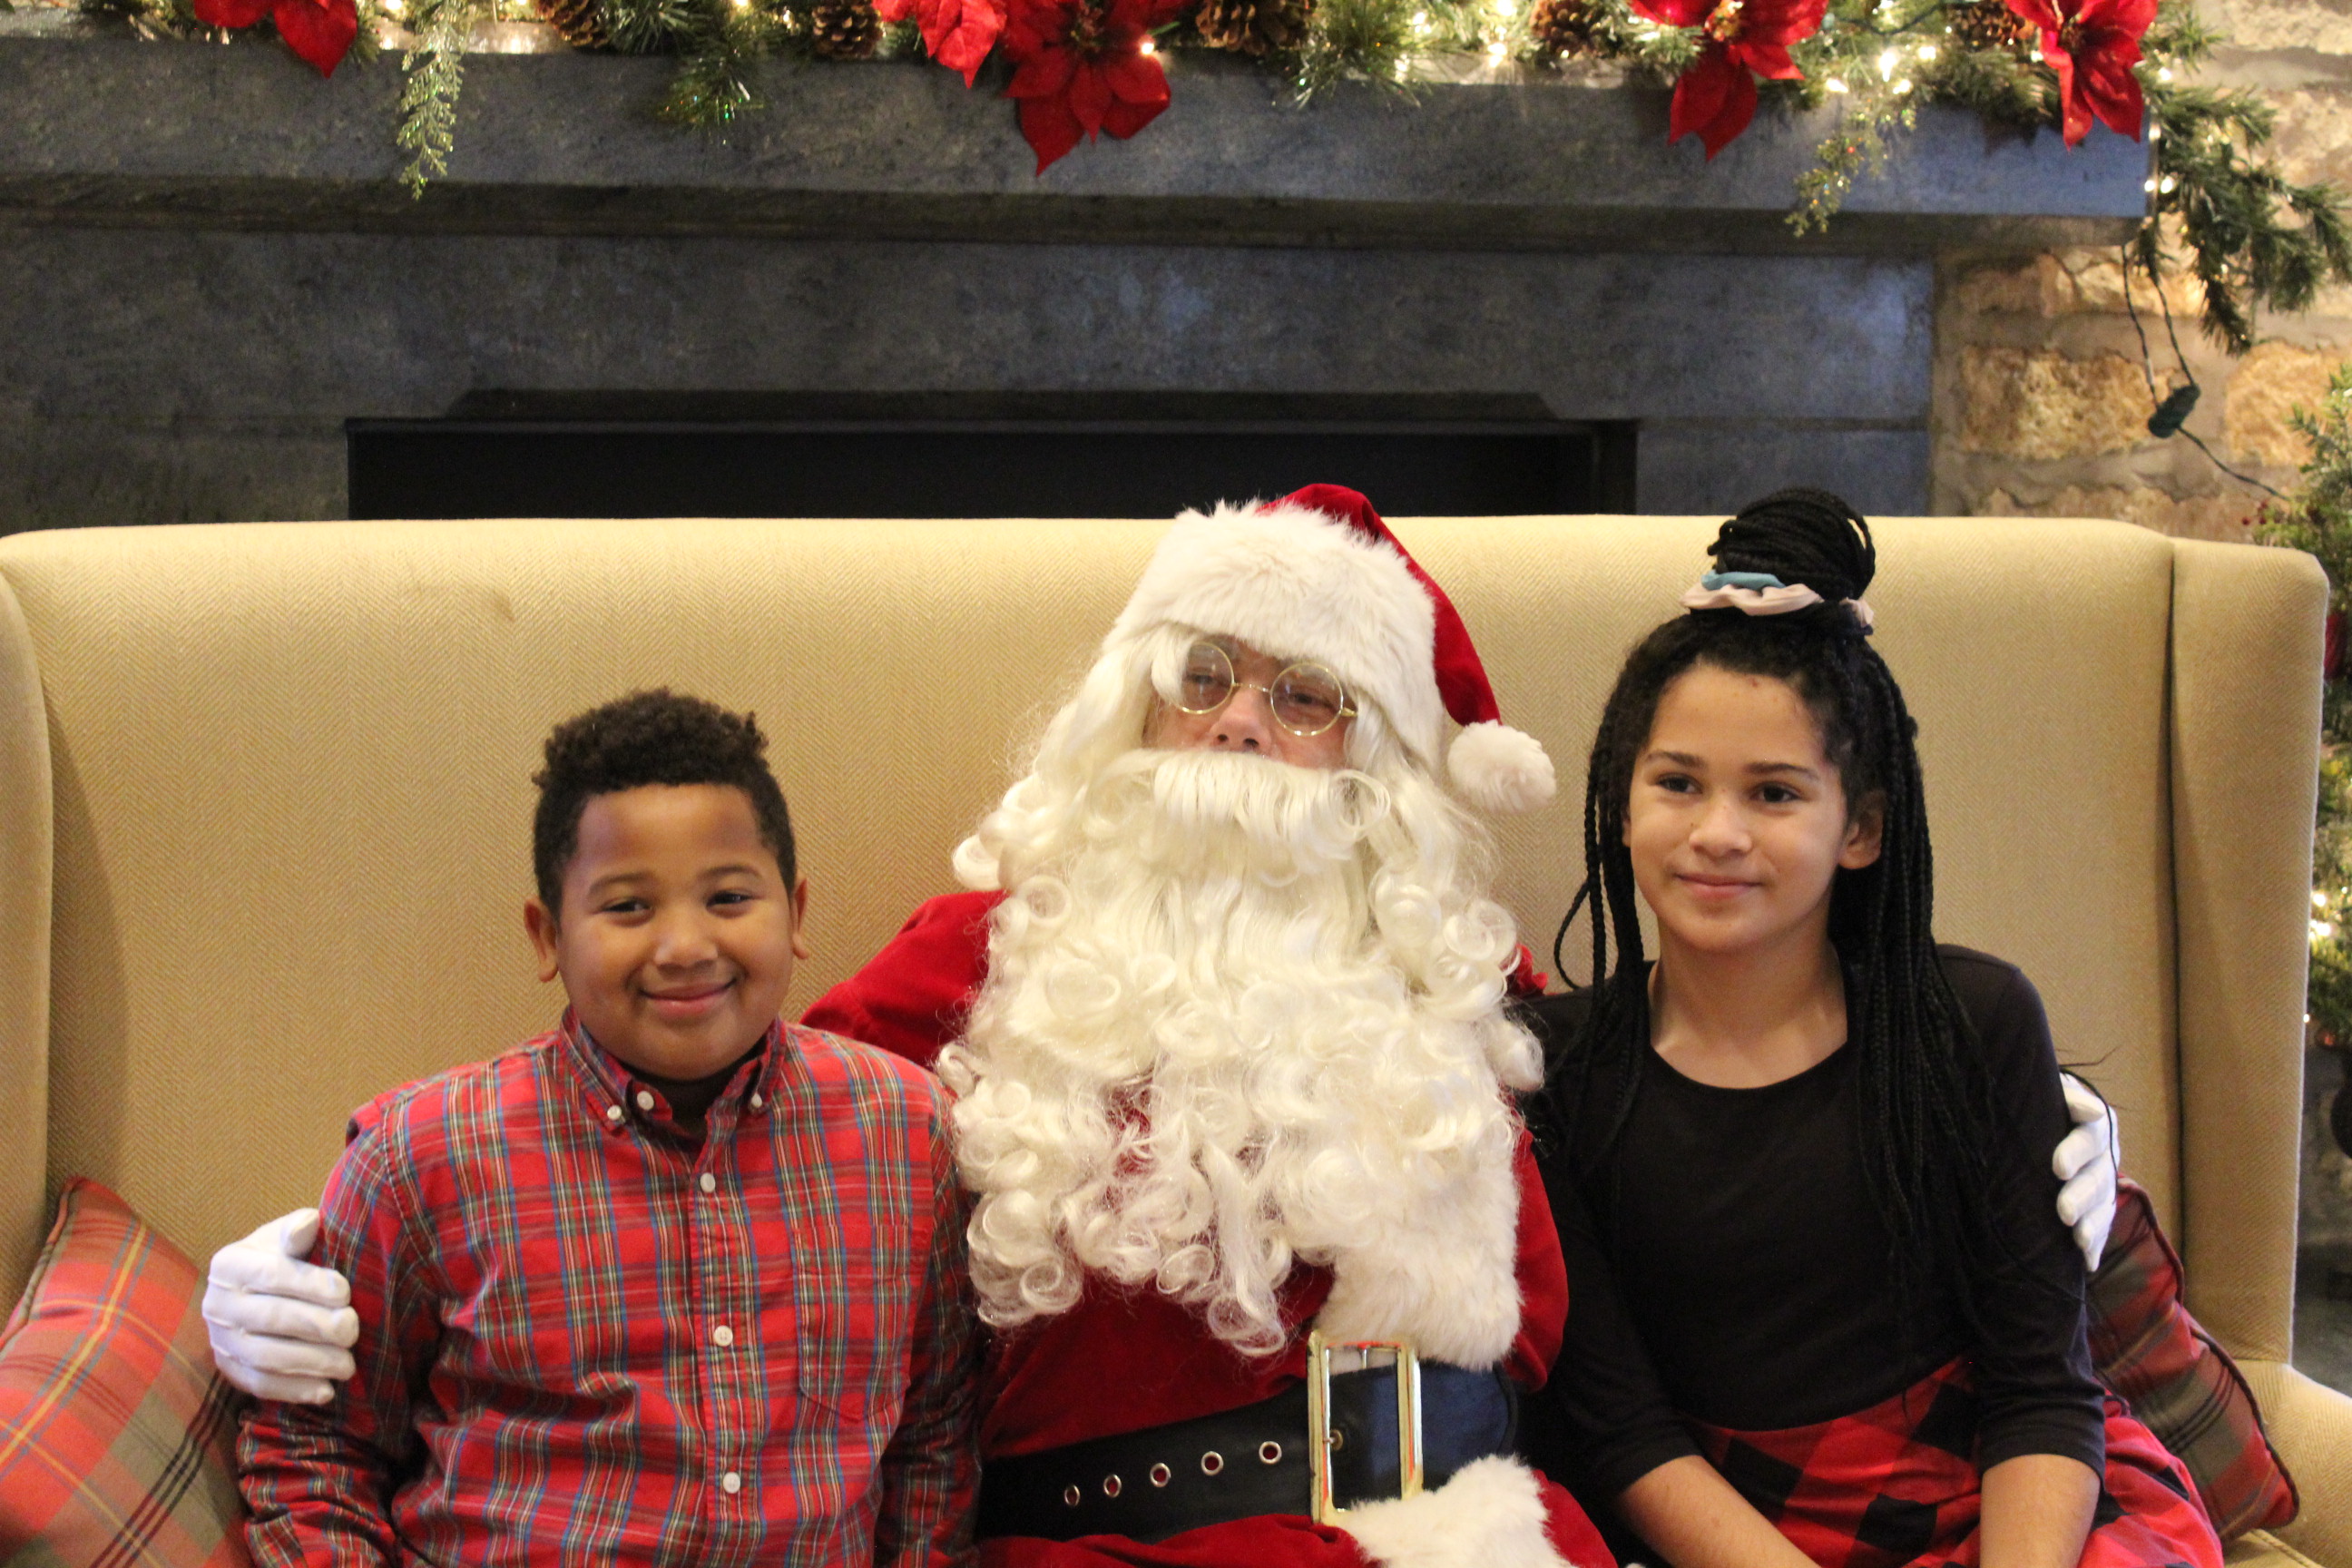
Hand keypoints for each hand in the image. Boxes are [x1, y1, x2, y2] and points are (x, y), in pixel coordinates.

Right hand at [202, 1208, 360, 1402]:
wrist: (264, 1288)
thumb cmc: (287, 1257)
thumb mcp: (289, 1237)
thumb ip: (298, 1231)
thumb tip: (309, 1223)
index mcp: (229, 1264)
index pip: (269, 1274)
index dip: (308, 1284)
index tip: (344, 1292)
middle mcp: (216, 1303)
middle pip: (268, 1318)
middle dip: (315, 1326)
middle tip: (352, 1330)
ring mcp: (220, 1340)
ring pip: (264, 1356)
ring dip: (310, 1362)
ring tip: (348, 1365)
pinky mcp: (230, 1370)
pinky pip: (259, 1385)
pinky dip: (294, 1390)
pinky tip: (327, 1391)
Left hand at [2054, 1074, 2118, 1271]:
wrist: (2042, 1118)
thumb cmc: (2037, 1101)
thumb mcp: (2047, 1091)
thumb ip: (2063, 1096)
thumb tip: (2090, 1109)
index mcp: (2094, 1122)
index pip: (2092, 1134)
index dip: (2076, 1151)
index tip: (2057, 1168)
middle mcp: (2103, 1153)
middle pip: (2098, 1175)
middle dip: (2081, 1196)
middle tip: (2063, 1211)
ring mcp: (2103, 1180)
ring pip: (2102, 1204)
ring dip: (2092, 1224)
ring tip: (2076, 1239)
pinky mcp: (2097, 1204)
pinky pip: (2100, 1225)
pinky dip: (2094, 1245)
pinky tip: (2086, 1262)